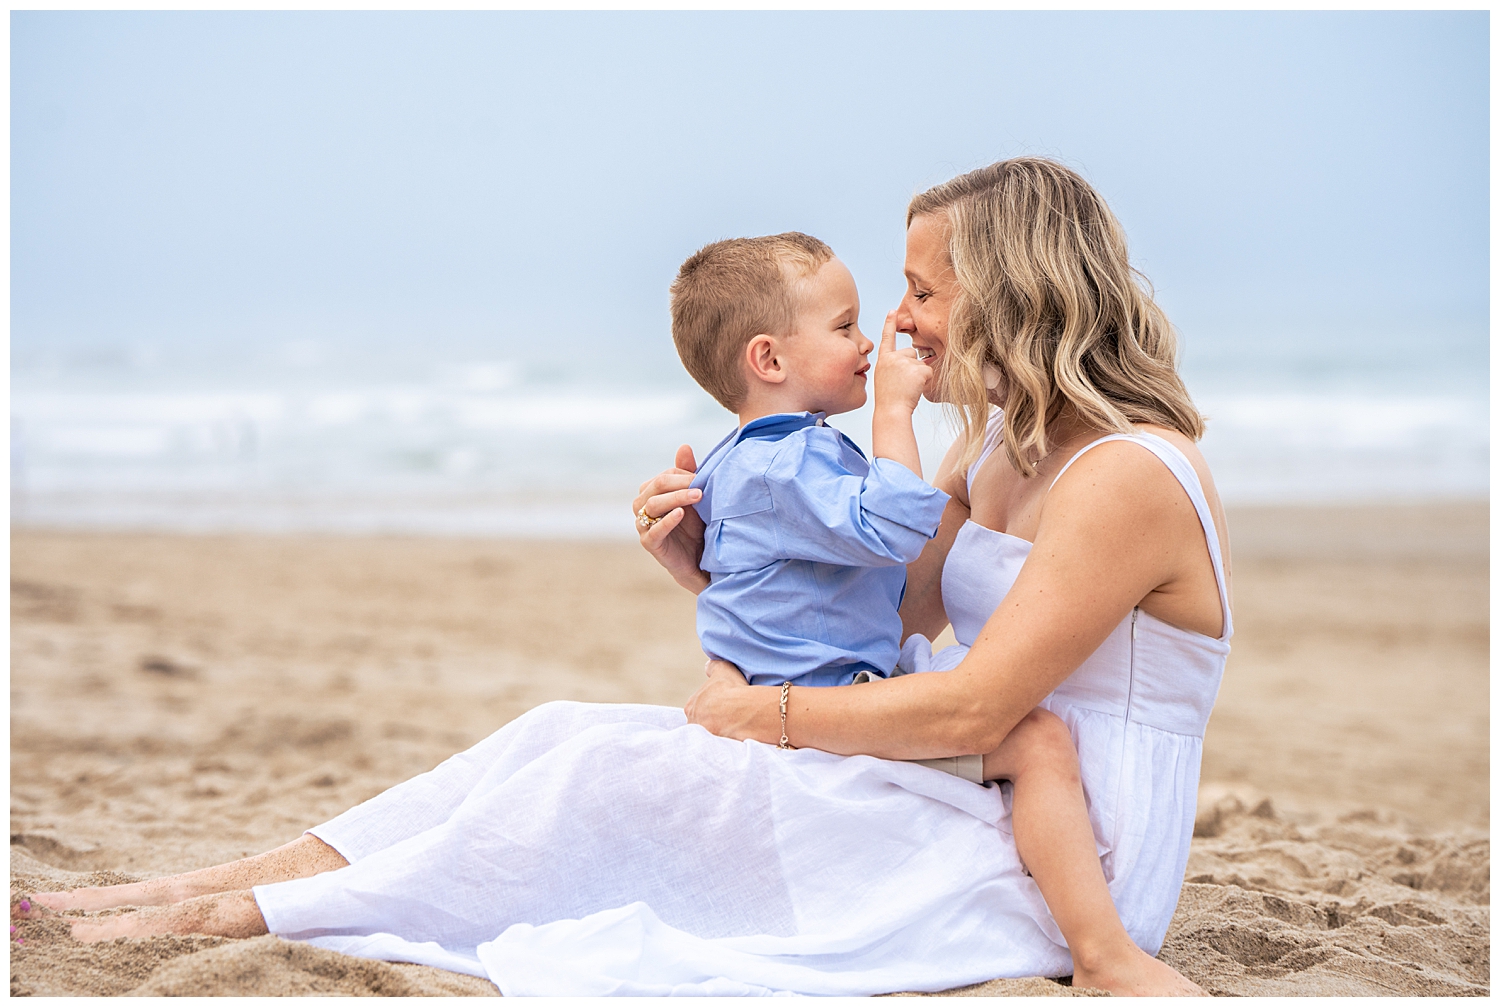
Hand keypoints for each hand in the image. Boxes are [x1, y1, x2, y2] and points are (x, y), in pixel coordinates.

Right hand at [633, 444, 709, 594]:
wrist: (699, 559)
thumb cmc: (695, 525)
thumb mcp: (695, 498)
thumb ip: (688, 474)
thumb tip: (684, 446)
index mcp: (652, 492)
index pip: (664, 475)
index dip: (684, 475)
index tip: (704, 478)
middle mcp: (643, 506)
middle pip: (656, 486)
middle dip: (680, 483)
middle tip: (701, 485)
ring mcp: (643, 525)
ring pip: (653, 505)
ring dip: (676, 498)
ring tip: (697, 496)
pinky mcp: (650, 543)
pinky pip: (654, 530)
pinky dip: (667, 520)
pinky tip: (680, 514)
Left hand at [684, 660, 769, 741]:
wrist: (740, 711)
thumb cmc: (730, 689)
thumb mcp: (722, 669)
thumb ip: (713, 667)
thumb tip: (708, 666)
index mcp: (691, 706)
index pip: (698, 708)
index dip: (711, 707)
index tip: (723, 707)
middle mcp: (692, 723)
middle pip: (702, 724)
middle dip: (713, 722)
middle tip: (729, 719)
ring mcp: (702, 739)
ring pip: (709, 736)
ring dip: (719, 734)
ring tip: (734, 730)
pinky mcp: (713, 752)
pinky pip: (719, 749)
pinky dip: (726, 745)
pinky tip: (736, 740)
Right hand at [873, 310, 932, 415]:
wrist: (891, 411)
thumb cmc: (890, 400)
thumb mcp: (886, 379)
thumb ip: (894, 367)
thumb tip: (913, 361)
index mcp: (883, 360)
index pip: (887, 338)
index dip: (890, 324)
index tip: (892, 311)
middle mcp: (893, 357)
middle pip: (911, 353)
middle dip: (912, 366)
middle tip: (903, 384)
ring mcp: (905, 362)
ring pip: (921, 363)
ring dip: (918, 375)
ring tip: (907, 388)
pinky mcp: (917, 369)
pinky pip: (928, 372)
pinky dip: (925, 382)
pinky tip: (914, 389)